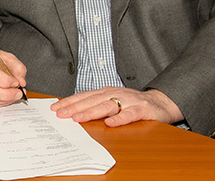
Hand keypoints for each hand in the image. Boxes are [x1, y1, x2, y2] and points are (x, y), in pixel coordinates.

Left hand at [51, 87, 183, 126]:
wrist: (159, 102)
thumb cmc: (132, 103)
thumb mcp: (112, 101)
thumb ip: (96, 105)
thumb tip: (73, 112)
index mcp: (106, 92)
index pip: (84, 96)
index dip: (69, 102)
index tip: (55, 108)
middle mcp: (115, 94)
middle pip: (92, 101)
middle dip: (75, 107)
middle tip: (61, 114)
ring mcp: (128, 101)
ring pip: (107, 106)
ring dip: (91, 112)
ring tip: (78, 118)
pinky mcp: (141, 109)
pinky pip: (129, 114)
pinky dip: (119, 118)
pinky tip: (110, 123)